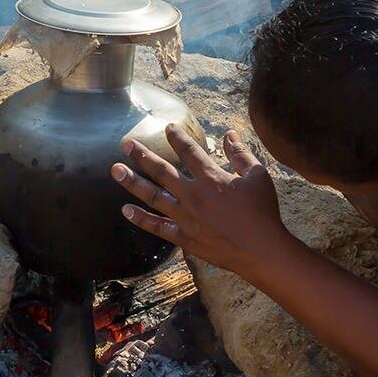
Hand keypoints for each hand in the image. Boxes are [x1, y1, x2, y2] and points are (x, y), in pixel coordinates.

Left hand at [112, 126, 291, 272]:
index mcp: (211, 178)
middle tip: (125, 143)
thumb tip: (230, 135)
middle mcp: (193, 195)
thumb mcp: (258, 175)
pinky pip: (158, 227)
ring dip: (132, 183)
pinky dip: (141, 219)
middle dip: (142, 155)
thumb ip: (241, 154)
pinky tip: (125, 211)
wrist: (260, 250)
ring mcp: (186, 217)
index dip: (177, 138)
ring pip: (153, 196)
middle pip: (162, 171)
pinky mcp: (185, 237)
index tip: (167, 127)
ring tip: (115, 171)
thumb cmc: (262, 211)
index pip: (189, 152)